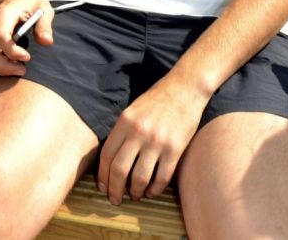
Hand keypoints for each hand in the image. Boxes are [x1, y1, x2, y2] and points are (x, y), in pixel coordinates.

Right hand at [0, 0, 53, 76]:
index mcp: (4, 14)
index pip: (0, 36)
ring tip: (17, 69)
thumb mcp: (44, 8)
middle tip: (22, 70)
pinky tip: (10, 65)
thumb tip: (47, 42)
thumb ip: (45, 25)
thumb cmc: (32, 1)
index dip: (12, 51)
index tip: (28, 58)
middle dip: (3, 67)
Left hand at [97, 76, 207, 204]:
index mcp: (125, 121)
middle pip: (119, 170)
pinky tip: (151, 192)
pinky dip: (154, 190)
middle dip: (114, 189)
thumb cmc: (157, 99)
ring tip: (134, 195)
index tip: (102, 186)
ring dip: (134, 192)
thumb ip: (122, 131)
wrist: (184, 88)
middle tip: (115, 199)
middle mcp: (138, 132)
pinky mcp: (175, 149)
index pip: (107, 155)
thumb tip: (111, 160)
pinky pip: (161, 178)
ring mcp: (157, 141)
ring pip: (139, 178)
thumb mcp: (133, 110)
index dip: (102, 175)